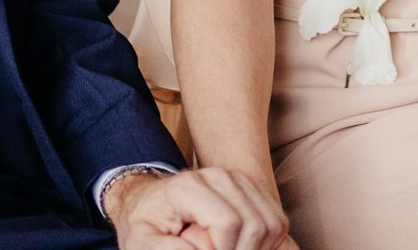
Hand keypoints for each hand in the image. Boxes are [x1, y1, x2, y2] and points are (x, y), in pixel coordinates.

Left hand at [108, 166, 296, 249]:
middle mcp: (218, 176)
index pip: (228, 223)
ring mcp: (238, 179)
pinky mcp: (250, 188)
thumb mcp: (140, 242)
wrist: (148, 200)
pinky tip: (242, 247)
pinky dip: (266, 242)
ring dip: (257, 248)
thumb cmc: (144, 224)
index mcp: (189, 187)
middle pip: (255, 225)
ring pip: (272, 223)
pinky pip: (276, 221)